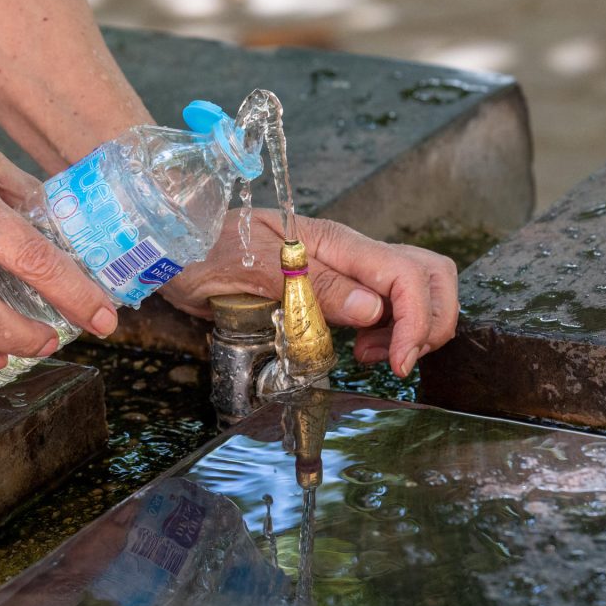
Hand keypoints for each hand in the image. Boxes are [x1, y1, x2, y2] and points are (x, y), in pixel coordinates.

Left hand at [160, 209, 458, 375]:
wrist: (174, 244)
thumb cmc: (204, 251)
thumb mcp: (252, 271)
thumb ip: (313, 287)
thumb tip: (373, 309)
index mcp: (335, 242)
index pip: (406, 275)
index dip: (417, 321)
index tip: (398, 363)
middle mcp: (349, 252)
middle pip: (429, 273)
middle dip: (431, 322)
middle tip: (396, 360)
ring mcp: (344, 267)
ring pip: (413, 288)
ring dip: (412, 328)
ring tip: (372, 355)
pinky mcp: (333, 285)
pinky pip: (384, 303)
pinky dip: (390, 330)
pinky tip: (360, 347)